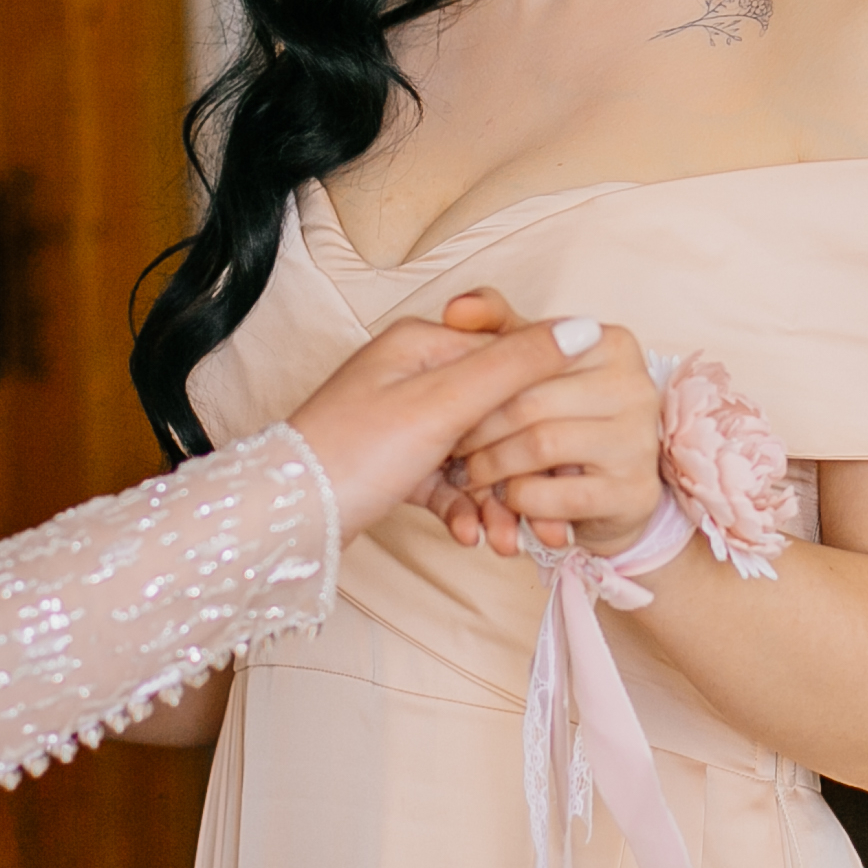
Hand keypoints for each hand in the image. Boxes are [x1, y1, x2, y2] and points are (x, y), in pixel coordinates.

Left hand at [284, 293, 611, 529]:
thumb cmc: (353, 452)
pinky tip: (473, 537)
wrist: (284, 520)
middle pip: (495, 415)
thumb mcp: (443, 403)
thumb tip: (584, 326)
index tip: (570, 447)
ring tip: (511, 541)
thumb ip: (516, 365)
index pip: (509, 358)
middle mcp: (413, 374)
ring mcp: (402, 421)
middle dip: (524, 468)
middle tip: (547, 516)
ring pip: (474, 456)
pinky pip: (445, 484)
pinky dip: (463, 510)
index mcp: (424, 343)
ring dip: (497, 500)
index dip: (545, 404)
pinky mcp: (393, 464)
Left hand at [440, 316, 665, 558]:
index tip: (446, 406)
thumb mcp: (521, 365)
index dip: (477, 385)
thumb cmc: (546, 421)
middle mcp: (635, 384)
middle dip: (477, 432)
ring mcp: (639, 440)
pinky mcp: (635, 493)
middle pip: (529, 403)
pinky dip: (519, 502)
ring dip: (491, 470)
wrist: (596, 502)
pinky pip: (560, 496)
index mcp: (610, 342)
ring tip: (467, 479)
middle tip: (449, 451)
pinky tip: (507, 503)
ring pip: (541, 447)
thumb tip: (456, 308)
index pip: (525, 357)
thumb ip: (492, 328)